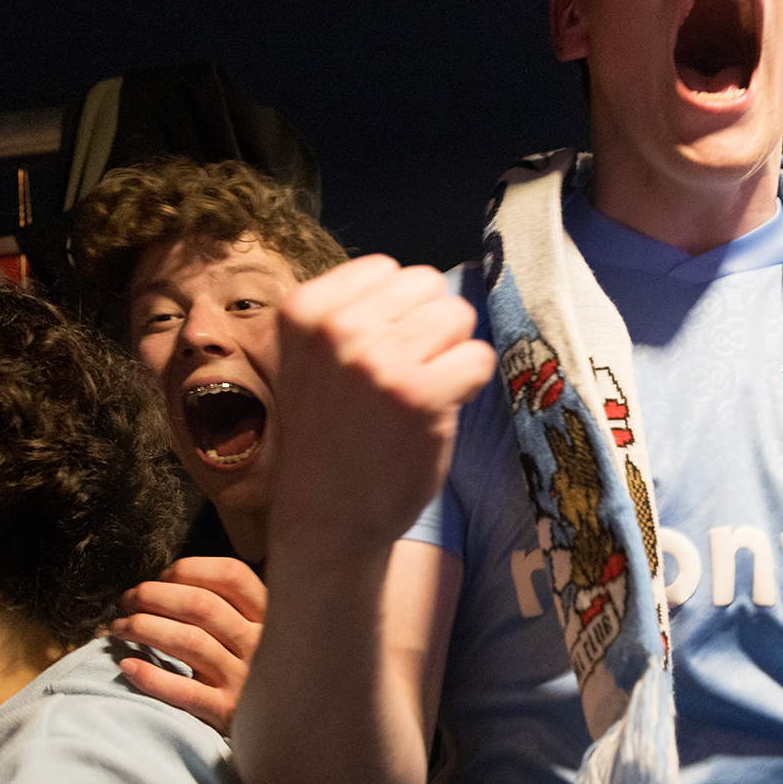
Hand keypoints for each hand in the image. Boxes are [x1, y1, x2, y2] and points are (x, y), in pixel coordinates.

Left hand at [112, 558, 266, 734]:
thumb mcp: (258, 629)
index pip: (231, 576)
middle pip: (201, 605)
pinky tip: (128, 665)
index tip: (163, 577)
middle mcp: (260, 643)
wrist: (283, 724)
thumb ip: (231, 605)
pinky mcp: (226, 711)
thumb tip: (165, 582)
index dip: (190, 570)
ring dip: (143, 628)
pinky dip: (151, 676)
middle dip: (154, 595)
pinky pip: (184, 692)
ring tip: (120, 627)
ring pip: (188, 641)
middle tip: (130, 599)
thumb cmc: (255, 666)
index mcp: (270, 616)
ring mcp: (245, 679)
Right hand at [272, 255, 496, 551]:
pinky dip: (469, 382)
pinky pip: (478, 357)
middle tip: (403, 375)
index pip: (385, 268)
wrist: (328, 515)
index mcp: (303, 311)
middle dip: (428, 326)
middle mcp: (338, 329)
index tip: (376, 353)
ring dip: (450, 352)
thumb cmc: (329, 434)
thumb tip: (421, 284)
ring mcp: (380, 362)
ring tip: (419, 390)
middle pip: (426, 285)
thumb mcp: (312, 358)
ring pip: (456, 315)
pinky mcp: (420, 396)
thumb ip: (352, 313)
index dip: (395, 310)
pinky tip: (439, 409)